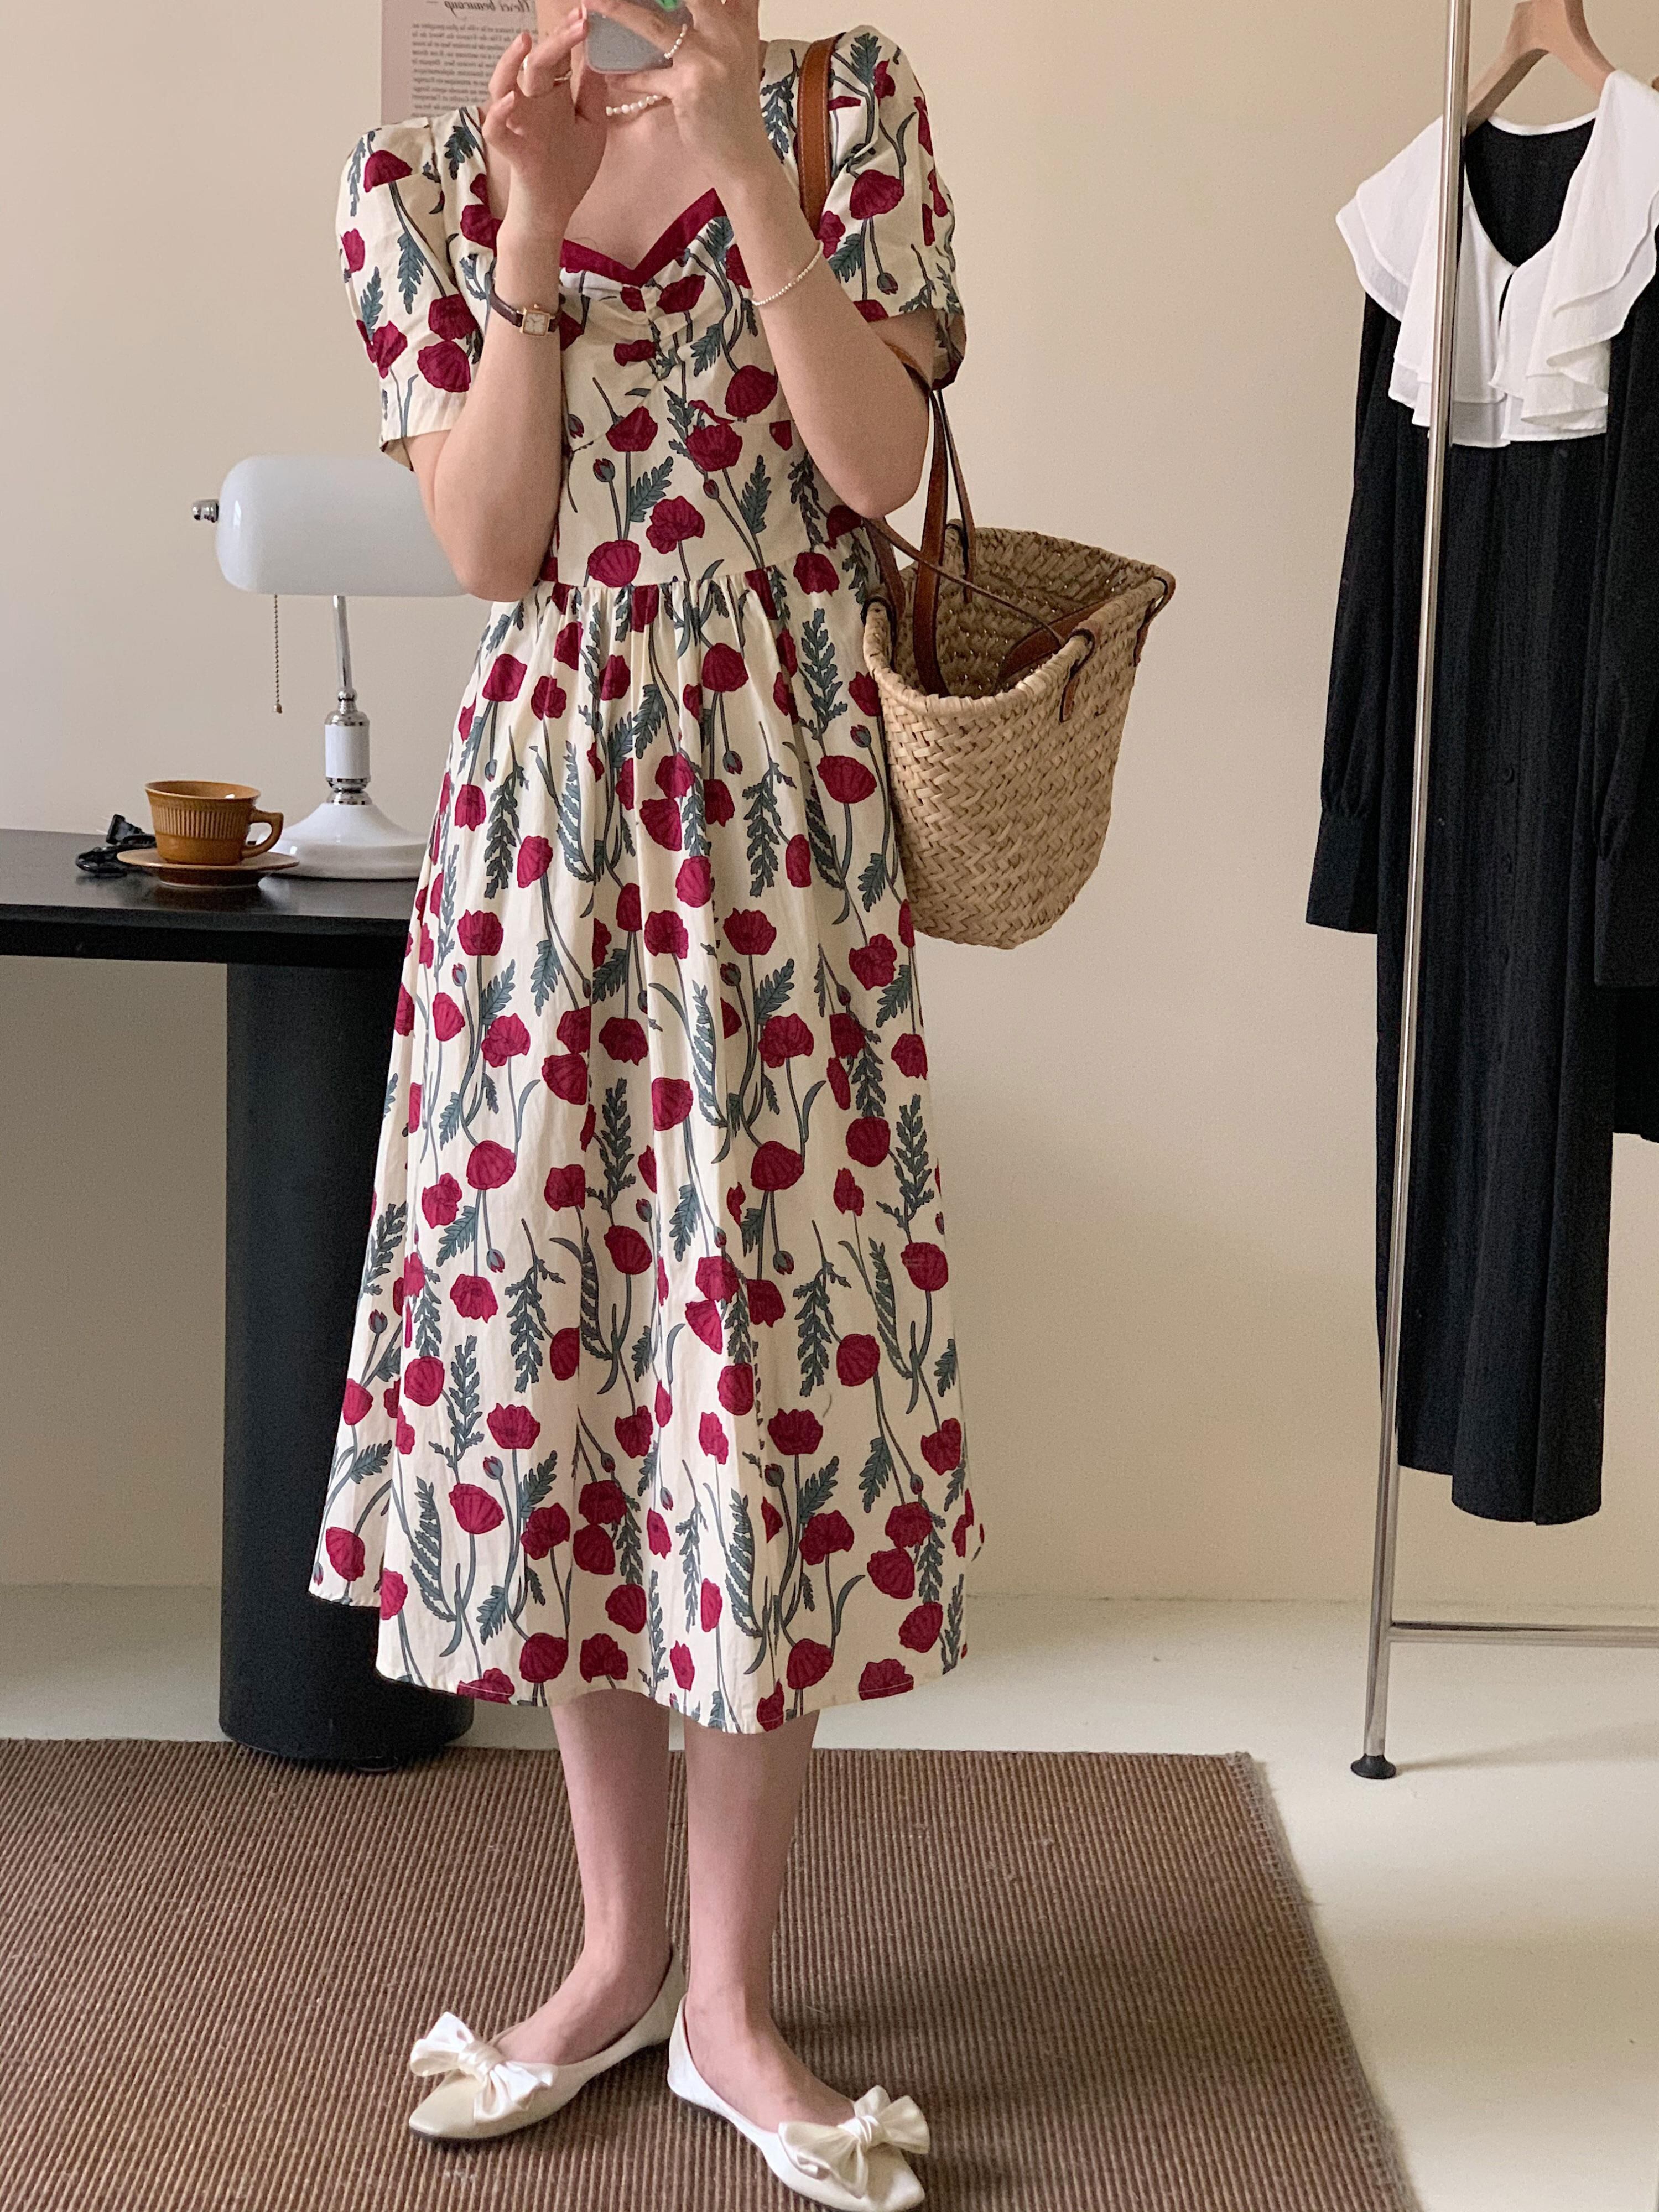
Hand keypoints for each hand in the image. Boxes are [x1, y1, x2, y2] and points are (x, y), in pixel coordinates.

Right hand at [482, 10, 606, 235]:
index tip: (586, 15)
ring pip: (503, 85)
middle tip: (578, 20)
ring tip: (525, 41)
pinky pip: (496, 129)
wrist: (554, 212)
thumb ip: (592, 93)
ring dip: (510, 62)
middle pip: (537, 64)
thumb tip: (594, 57)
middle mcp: (534, 106)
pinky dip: (499, 114)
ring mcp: (519, 126)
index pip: (558, 58)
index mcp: (554, 97)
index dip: (570, 35)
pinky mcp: (512, 151)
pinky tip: (512, 100)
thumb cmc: (570, 170)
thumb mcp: (591, 127)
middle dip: (556, 39)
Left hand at [583, 0, 774, 191]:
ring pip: (654, 27)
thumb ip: (718, 24)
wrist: (744, 157)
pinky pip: (647, 77)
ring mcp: (707, 59)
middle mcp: (728, 33)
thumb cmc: (735, 108)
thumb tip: (678, 9)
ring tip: (593, 3)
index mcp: (740, 20)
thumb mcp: (736, 57)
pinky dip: (627, 76)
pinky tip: (610, 75)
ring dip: (619, 11)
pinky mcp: (688, 88)